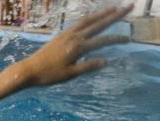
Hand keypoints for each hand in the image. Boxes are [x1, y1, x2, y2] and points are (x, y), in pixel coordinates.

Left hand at [15, 5, 133, 86]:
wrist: (30, 70)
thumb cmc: (50, 75)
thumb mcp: (71, 74)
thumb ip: (88, 66)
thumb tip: (106, 61)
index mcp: (79, 47)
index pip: (103, 41)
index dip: (116, 39)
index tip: (129, 39)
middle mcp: (74, 36)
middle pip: (99, 23)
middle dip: (115, 15)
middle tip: (129, 6)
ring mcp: (67, 34)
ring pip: (88, 19)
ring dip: (102, 13)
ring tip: (114, 7)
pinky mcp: (61, 34)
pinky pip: (79, 22)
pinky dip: (89, 17)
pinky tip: (92, 17)